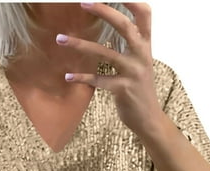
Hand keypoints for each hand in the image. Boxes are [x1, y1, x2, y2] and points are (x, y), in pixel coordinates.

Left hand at [55, 2, 162, 137]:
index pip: (144, 14)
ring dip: (80, 44)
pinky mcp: (123, 90)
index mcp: (147, 46)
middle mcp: (142, 55)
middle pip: (124, 26)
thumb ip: (130, 46)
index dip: (132, 0)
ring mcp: (133, 72)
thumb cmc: (140, 90)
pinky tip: (68, 77)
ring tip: (60, 39)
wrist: (149, 119)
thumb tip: (114, 29)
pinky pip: (99, 80)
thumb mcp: (139, 63)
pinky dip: (82, 78)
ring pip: (105, 53)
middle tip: (82, 2)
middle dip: (103, 11)